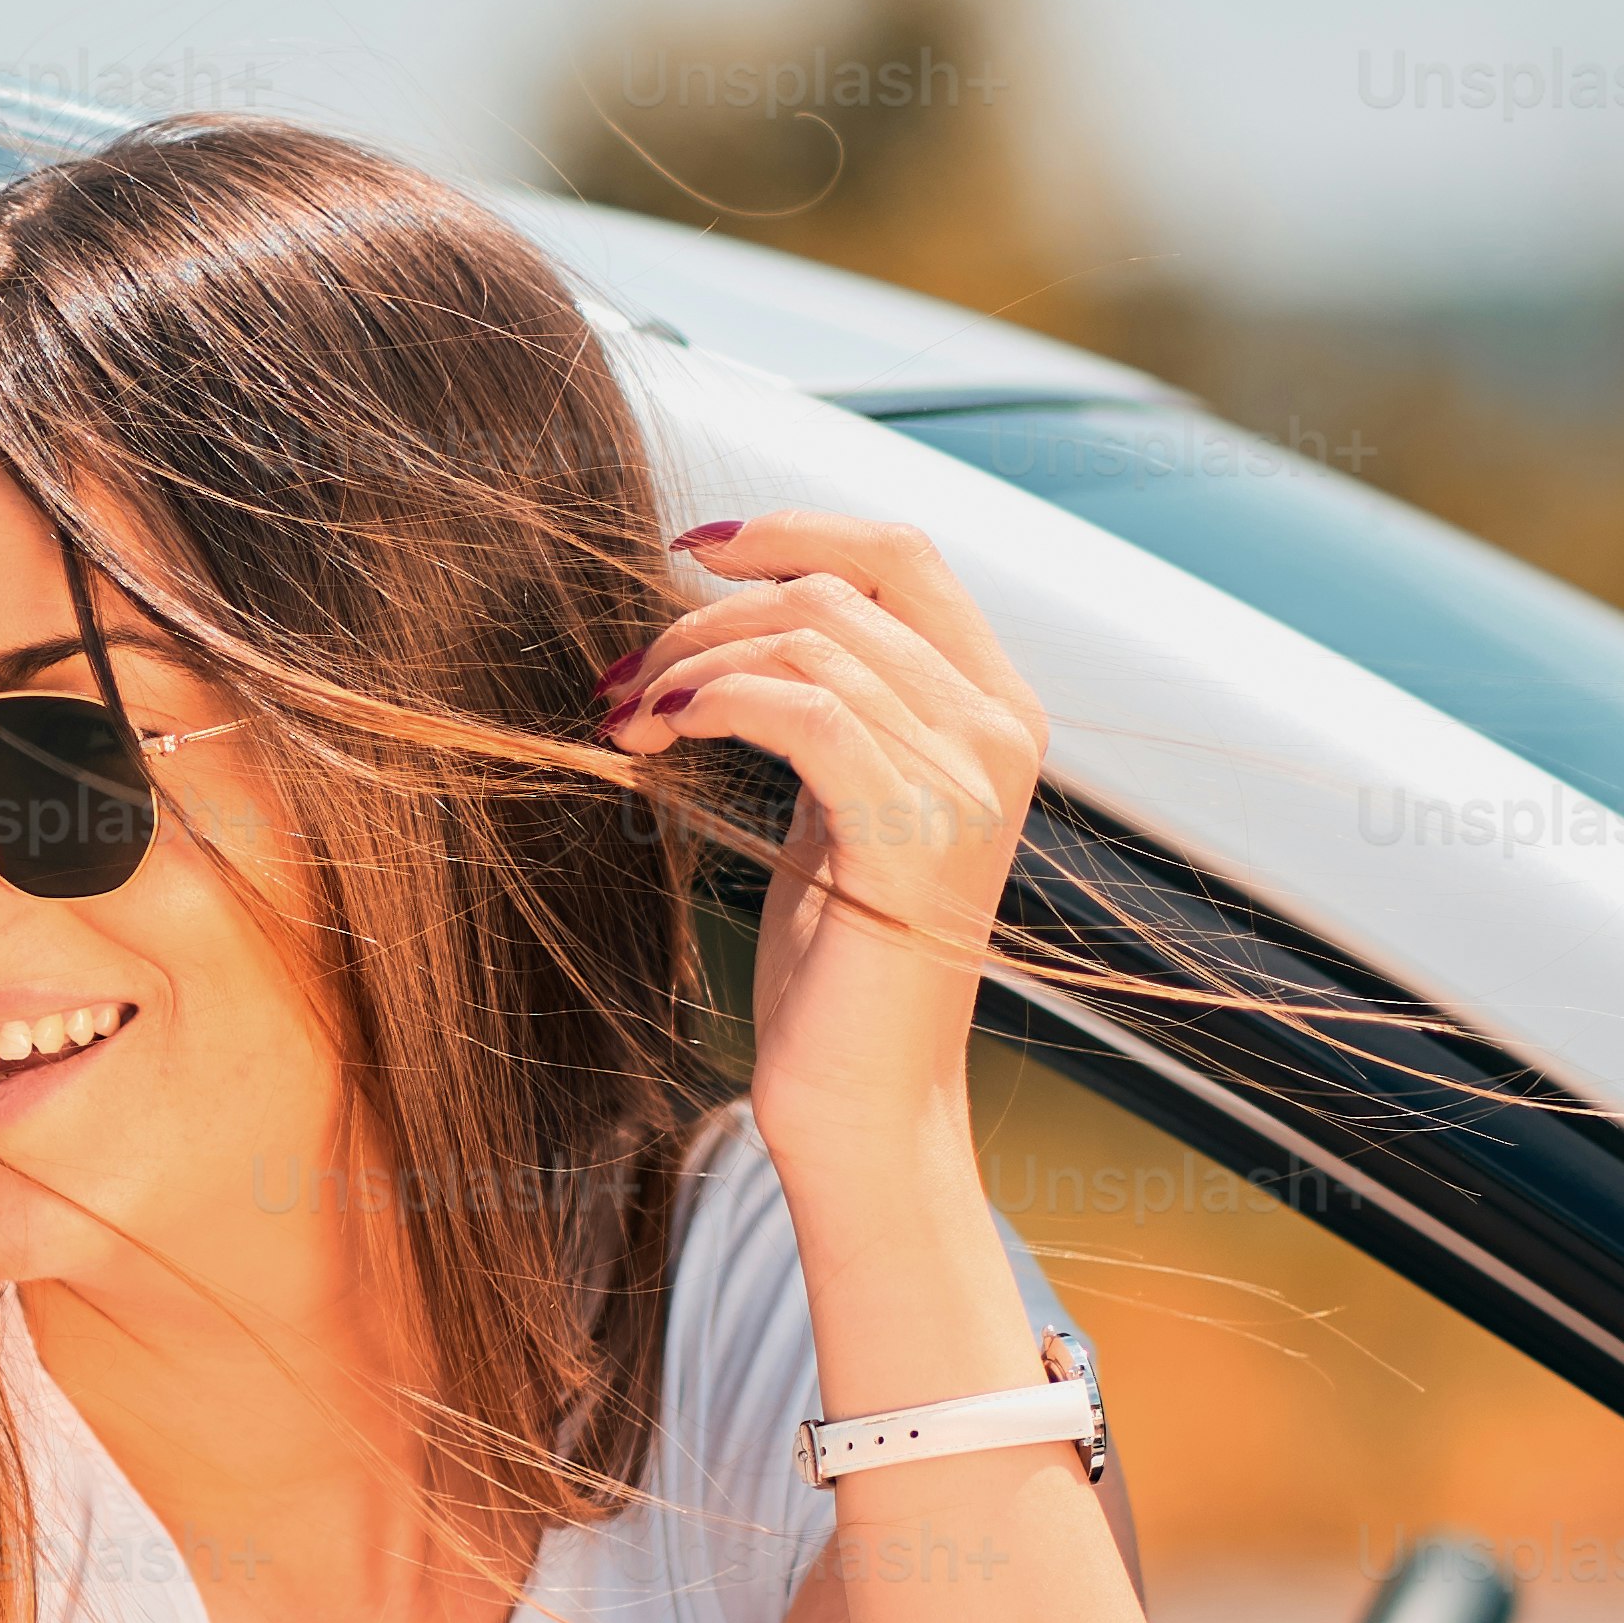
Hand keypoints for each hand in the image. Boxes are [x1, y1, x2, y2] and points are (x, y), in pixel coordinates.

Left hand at [611, 509, 1047, 1159]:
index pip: (903, 553)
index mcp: (994, 707)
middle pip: (836, 588)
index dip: (791, 528)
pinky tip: (656, 734)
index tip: (686, 551)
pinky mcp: (913, 829)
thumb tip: (734, 607)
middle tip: (625, 674)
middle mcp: (999, 729)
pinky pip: (802, 709)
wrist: (863, 1094)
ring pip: (807, 640)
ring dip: (687, 663)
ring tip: (625, 719)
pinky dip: (712, 701)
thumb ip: (832, 704)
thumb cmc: (836, 956)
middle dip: (706, 614)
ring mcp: (967, 777)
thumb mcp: (842, 801)